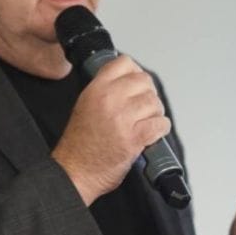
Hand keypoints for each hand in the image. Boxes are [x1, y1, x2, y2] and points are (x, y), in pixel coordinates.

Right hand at [51, 55, 170, 204]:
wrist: (74, 171)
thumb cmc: (79, 144)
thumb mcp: (85, 105)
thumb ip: (105, 90)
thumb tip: (129, 83)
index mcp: (96, 89)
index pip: (124, 63)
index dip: (135, 72)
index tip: (137, 83)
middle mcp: (109, 99)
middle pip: (144, 81)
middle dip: (148, 94)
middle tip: (144, 107)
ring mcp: (122, 118)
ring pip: (154, 102)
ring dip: (155, 113)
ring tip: (147, 122)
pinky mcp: (134, 138)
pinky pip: (160, 124)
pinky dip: (161, 128)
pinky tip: (153, 133)